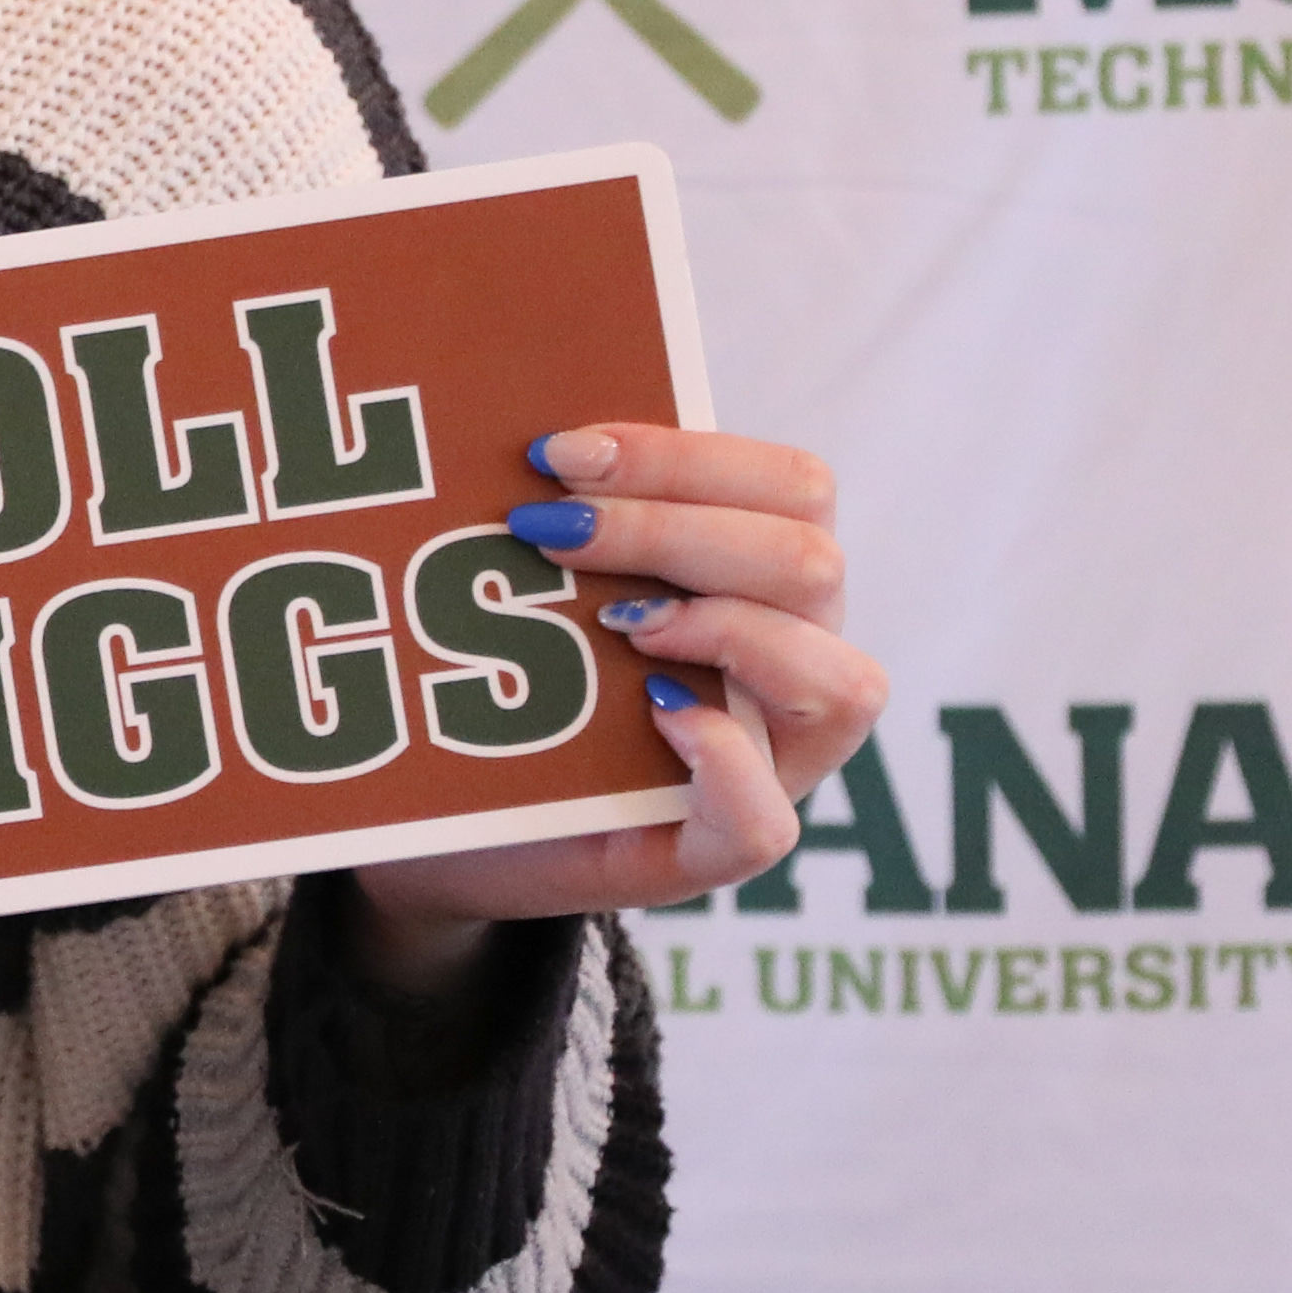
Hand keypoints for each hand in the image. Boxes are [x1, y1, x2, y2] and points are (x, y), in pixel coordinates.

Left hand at [348, 424, 887, 969]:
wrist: (452, 820)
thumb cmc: (509, 682)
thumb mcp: (542, 588)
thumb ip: (572, 519)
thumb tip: (528, 441)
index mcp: (761, 579)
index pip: (793, 486)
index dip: (686, 456)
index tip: (558, 452)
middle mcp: (792, 665)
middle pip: (813, 562)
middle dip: (676, 529)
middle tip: (549, 528)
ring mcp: (774, 765)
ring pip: (840, 685)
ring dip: (726, 631)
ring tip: (615, 623)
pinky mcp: (714, 851)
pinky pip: (764, 821)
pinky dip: (719, 761)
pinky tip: (653, 714)